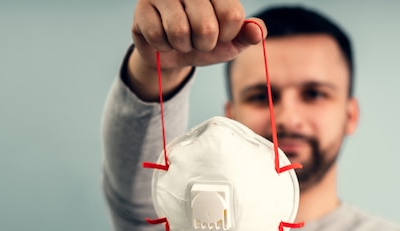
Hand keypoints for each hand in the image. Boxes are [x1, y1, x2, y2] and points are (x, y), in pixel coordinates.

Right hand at [127, 0, 265, 99]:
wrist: (174, 53)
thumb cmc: (205, 41)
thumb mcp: (231, 41)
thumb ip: (248, 35)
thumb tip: (258, 32)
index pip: (232, 16)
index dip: (226, 36)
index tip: (219, 34)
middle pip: (206, 27)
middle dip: (204, 45)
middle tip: (197, 39)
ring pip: (180, 32)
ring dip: (183, 46)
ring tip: (181, 39)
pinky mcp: (141, 8)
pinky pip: (157, 36)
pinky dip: (164, 47)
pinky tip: (164, 39)